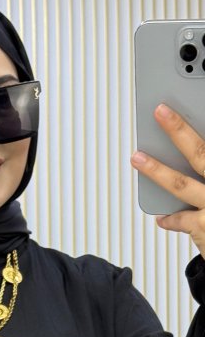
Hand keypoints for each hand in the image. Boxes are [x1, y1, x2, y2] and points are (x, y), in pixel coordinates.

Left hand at [131, 104, 204, 255]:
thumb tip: (195, 156)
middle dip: (178, 130)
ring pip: (181, 183)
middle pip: (201, 152)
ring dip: (156, 169)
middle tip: (161, 112)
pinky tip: (162, 218)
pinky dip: (171, 219)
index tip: (176, 110)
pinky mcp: (204, 226)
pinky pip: (181, 219)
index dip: (188, 129)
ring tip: (137, 157)